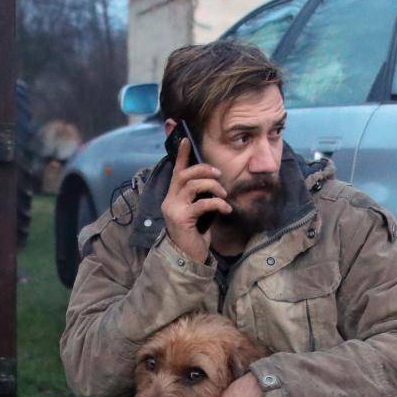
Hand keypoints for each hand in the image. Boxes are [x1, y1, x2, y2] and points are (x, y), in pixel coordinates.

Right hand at [160, 137, 231, 264]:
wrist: (188, 257)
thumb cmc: (195, 234)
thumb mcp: (198, 211)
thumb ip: (200, 197)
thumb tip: (214, 182)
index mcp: (172, 197)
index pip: (176, 171)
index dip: (182, 154)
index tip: (185, 139)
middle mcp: (169, 200)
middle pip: (185, 174)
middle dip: (204, 170)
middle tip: (219, 175)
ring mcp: (173, 209)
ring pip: (193, 185)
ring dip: (213, 186)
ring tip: (224, 195)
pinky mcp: (182, 219)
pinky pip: (202, 203)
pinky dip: (218, 203)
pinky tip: (226, 209)